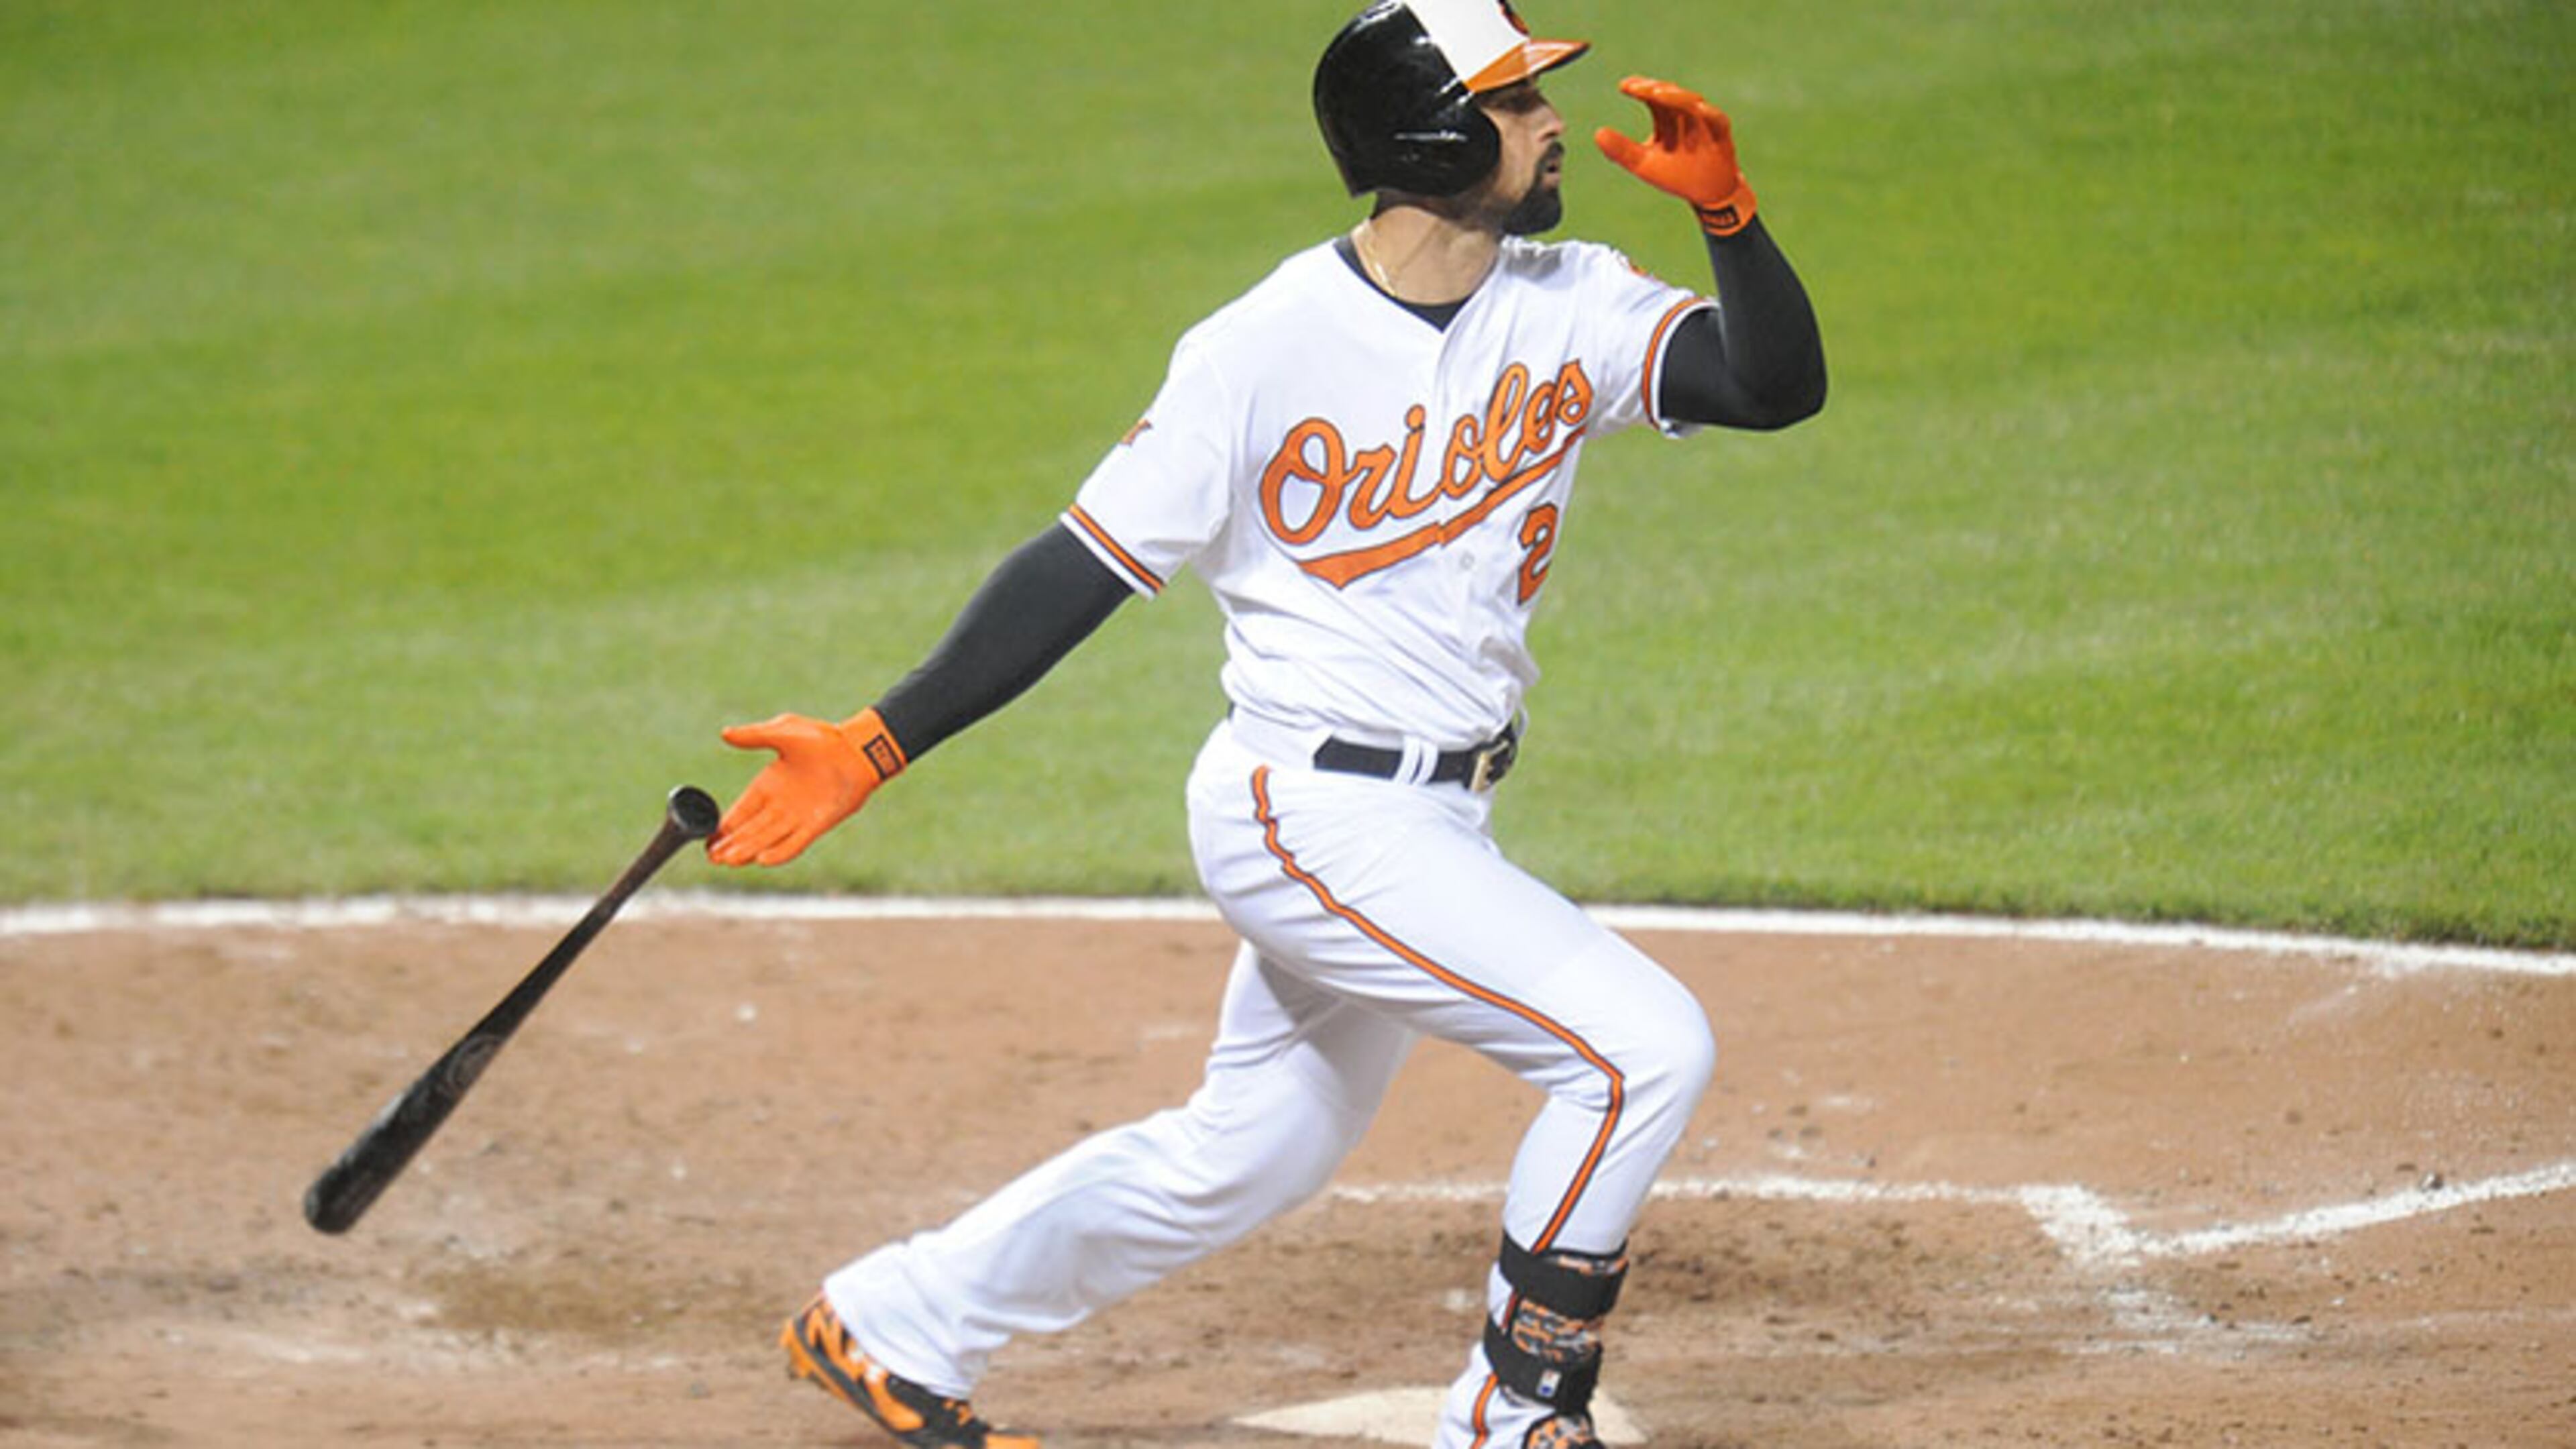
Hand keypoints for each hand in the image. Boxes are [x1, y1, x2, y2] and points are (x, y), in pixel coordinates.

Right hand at [707, 708, 906, 866]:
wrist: (858, 750)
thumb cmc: (822, 738)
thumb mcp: (784, 732)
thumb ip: (755, 736)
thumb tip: (725, 733)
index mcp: (767, 785)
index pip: (739, 811)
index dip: (723, 826)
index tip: (707, 839)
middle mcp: (779, 805)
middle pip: (749, 830)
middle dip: (730, 844)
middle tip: (712, 858)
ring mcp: (797, 817)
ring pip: (767, 839)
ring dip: (748, 850)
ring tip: (728, 861)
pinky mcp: (817, 825)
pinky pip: (795, 843)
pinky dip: (780, 852)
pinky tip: (762, 860)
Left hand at [1594, 76, 1757, 236]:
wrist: (1706, 193)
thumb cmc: (1675, 174)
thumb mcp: (1643, 164)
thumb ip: (1621, 150)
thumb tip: (1597, 134)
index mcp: (1665, 117)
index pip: (1651, 96)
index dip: (1639, 88)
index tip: (1623, 86)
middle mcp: (1684, 114)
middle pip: (1670, 93)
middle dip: (1653, 88)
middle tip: (1636, 88)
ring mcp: (1703, 122)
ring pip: (1691, 101)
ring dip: (1675, 97)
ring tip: (1657, 95)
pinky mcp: (1720, 134)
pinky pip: (1716, 119)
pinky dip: (1707, 113)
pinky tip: (1697, 108)